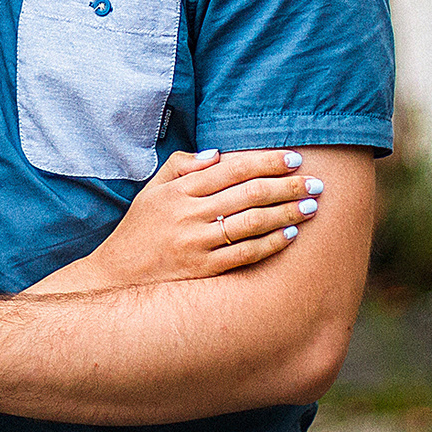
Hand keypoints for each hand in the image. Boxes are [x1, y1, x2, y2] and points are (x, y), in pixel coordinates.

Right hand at [58, 149, 321, 292]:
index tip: (294, 159)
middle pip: (248, 193)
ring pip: (251, 222)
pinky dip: (269, 243)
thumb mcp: (151, 191)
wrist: (115, 276)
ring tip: (311, 207)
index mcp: (178, 190)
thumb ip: (181, 166)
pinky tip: (290, 235)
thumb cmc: (139, 231)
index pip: (232, 168)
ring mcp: (196, 243)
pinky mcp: (202, 270)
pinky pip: (244, 254)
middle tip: (315, 183)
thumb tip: (218, 154)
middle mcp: (188, 213)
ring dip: (285, 213)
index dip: (266, 161)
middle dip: (286, 185)